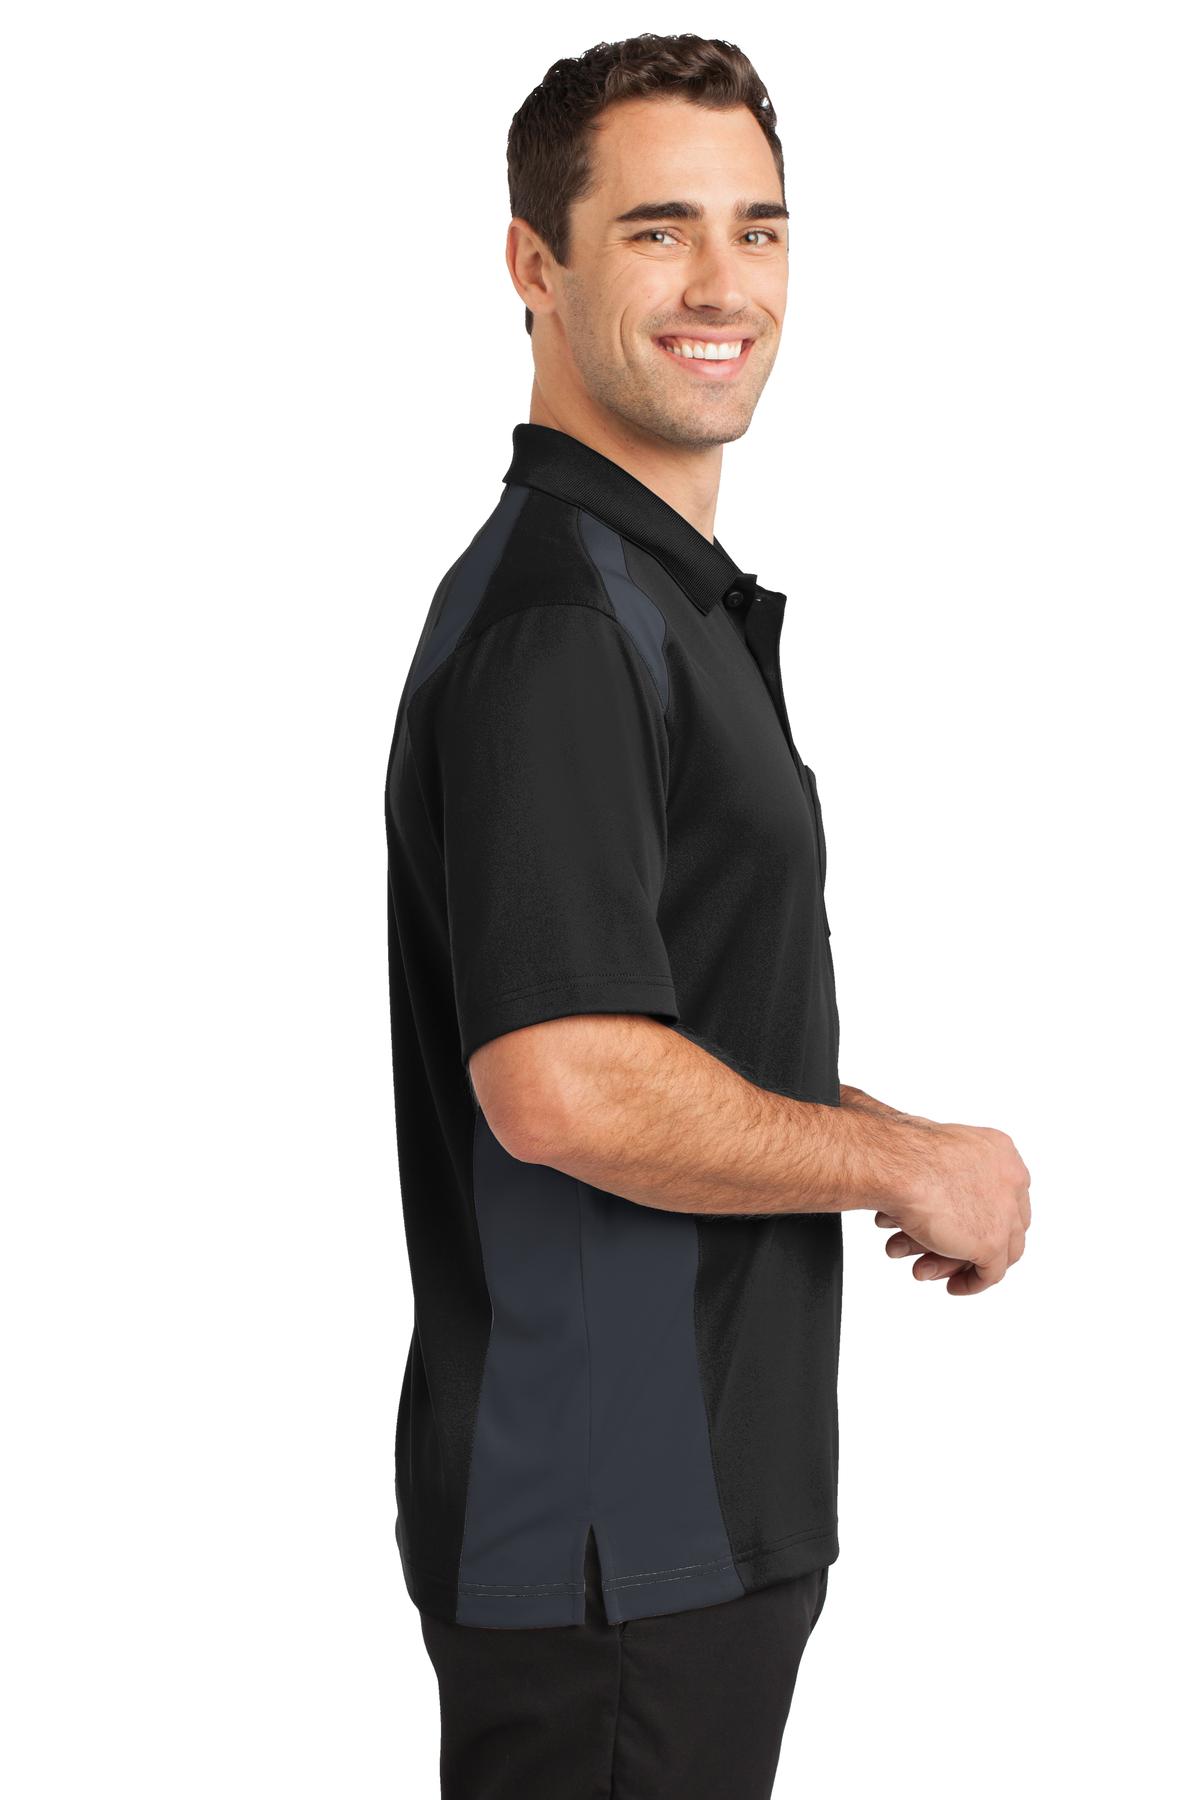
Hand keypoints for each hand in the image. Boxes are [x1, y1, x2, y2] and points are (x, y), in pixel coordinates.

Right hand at [877, 1122, 1031, 1295]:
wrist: (897, 1164)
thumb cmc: (903, 1155)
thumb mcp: (936, 1158)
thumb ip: (951, 1178)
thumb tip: (939, 1207)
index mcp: (1000, 1151)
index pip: (1005, 1194)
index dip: (984, 1215)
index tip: (963, 1229)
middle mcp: (1011, 1178)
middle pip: (1005, 1223)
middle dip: (973, 1242)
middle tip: (945, 1254)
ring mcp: (1006, 1212)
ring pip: (999, 1250)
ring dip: (961, 1263)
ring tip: (927, 1270)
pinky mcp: (994, 1242)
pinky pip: (991, 1273)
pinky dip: (972, 1283)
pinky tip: (953, 1286)